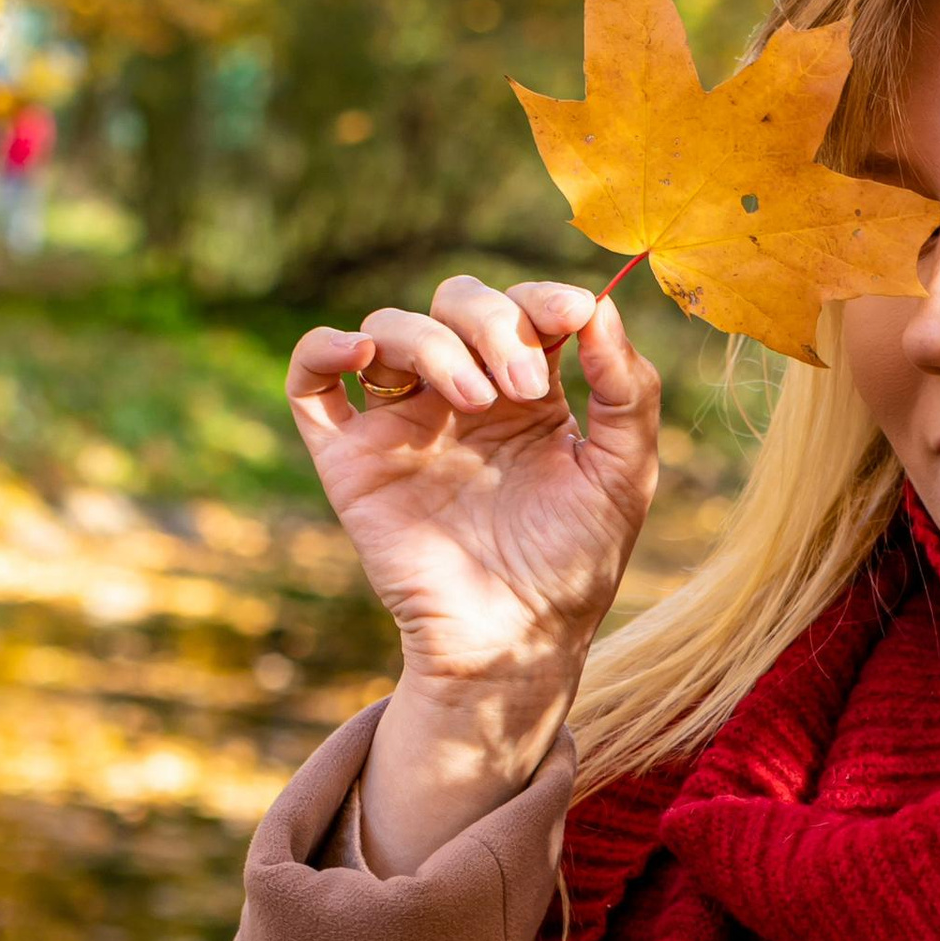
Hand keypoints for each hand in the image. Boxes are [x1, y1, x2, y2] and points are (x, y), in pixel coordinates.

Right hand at [283, 275, 658, 867]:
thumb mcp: (625, 473)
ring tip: (474, 402)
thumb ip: (629, 389)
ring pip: (390, 328)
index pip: (523, 308)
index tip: (572, 317)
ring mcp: (402, 422)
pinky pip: (310, 383)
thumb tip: (602, 304)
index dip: (543, 297)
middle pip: (455, 303)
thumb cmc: (574, 565)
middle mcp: (461, 395)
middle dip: (492, 326)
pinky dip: (323, 347)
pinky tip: (362, 354)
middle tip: (524, 389)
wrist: (515, 643)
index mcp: (528, 391)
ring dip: (434, 345)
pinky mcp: (350, 458)